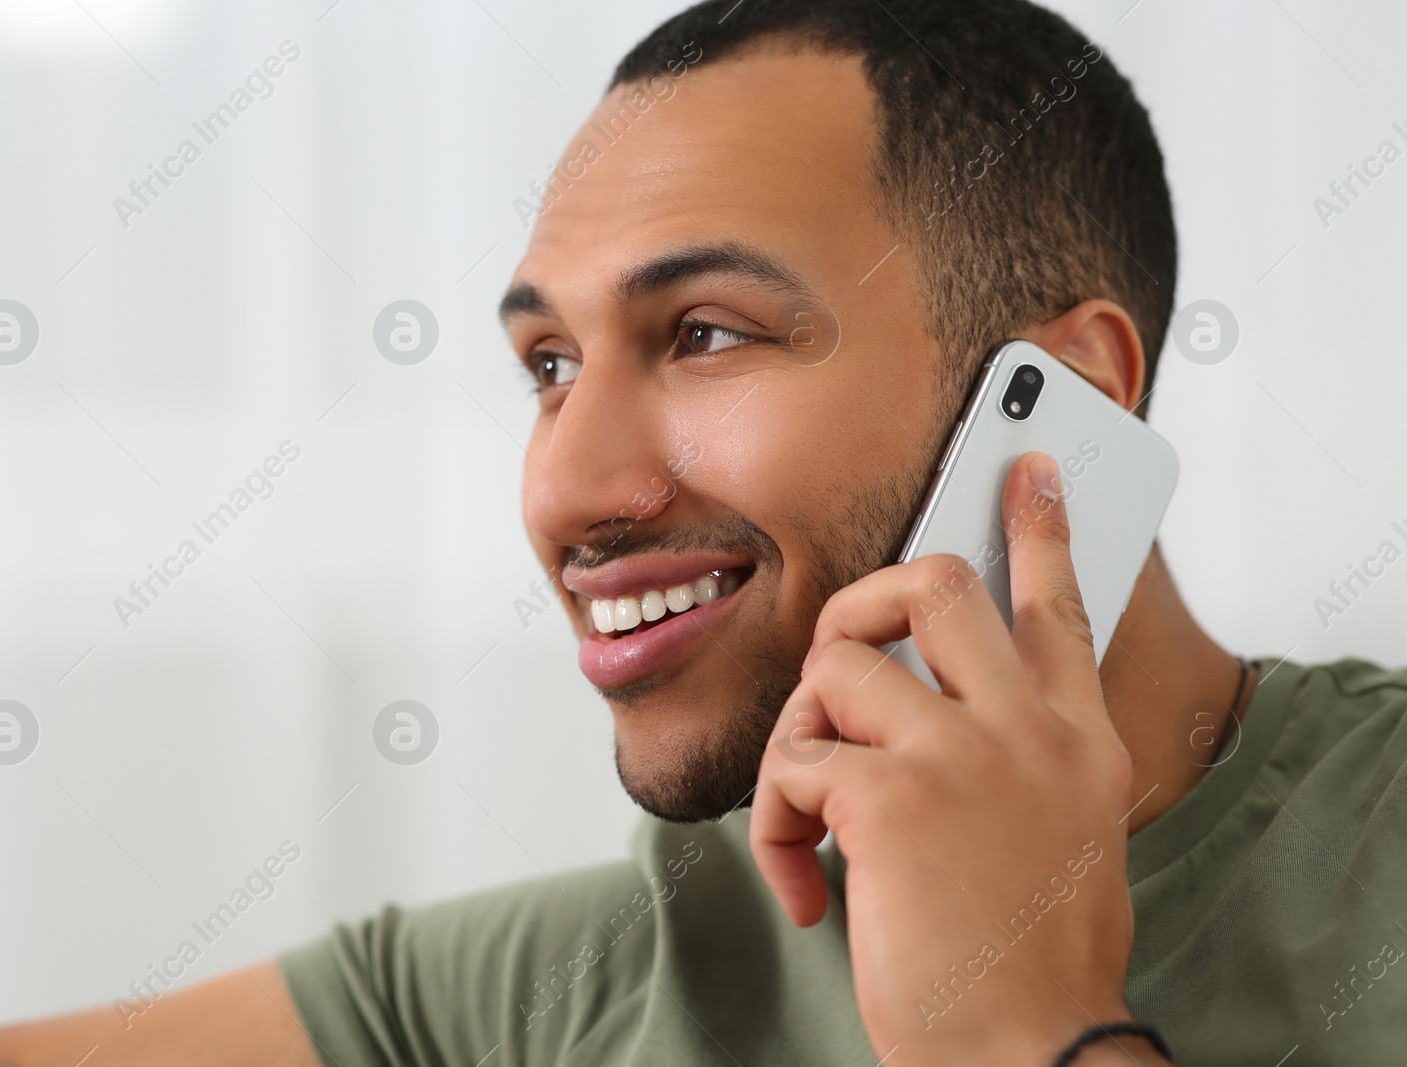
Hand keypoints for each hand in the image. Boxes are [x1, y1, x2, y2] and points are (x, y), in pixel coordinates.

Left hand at [751, 452, 1142, 1064]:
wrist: (1031, 1053)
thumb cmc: (1031, 959)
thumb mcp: (1063, 836)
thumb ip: (1020, 755)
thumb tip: (942, 699)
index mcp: (1079, 742)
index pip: (1060, 605)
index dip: (1039, 528)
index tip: (1028, 468)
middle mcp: (1030, 732)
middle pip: (936, 589)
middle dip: (863, 603)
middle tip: (843, 652)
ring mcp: (961, 756)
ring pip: (838, 668)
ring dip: (803, 739)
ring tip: (817, 815)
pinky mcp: (889, 797)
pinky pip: (795, 763)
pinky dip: (779, 829)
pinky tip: (810, 890)